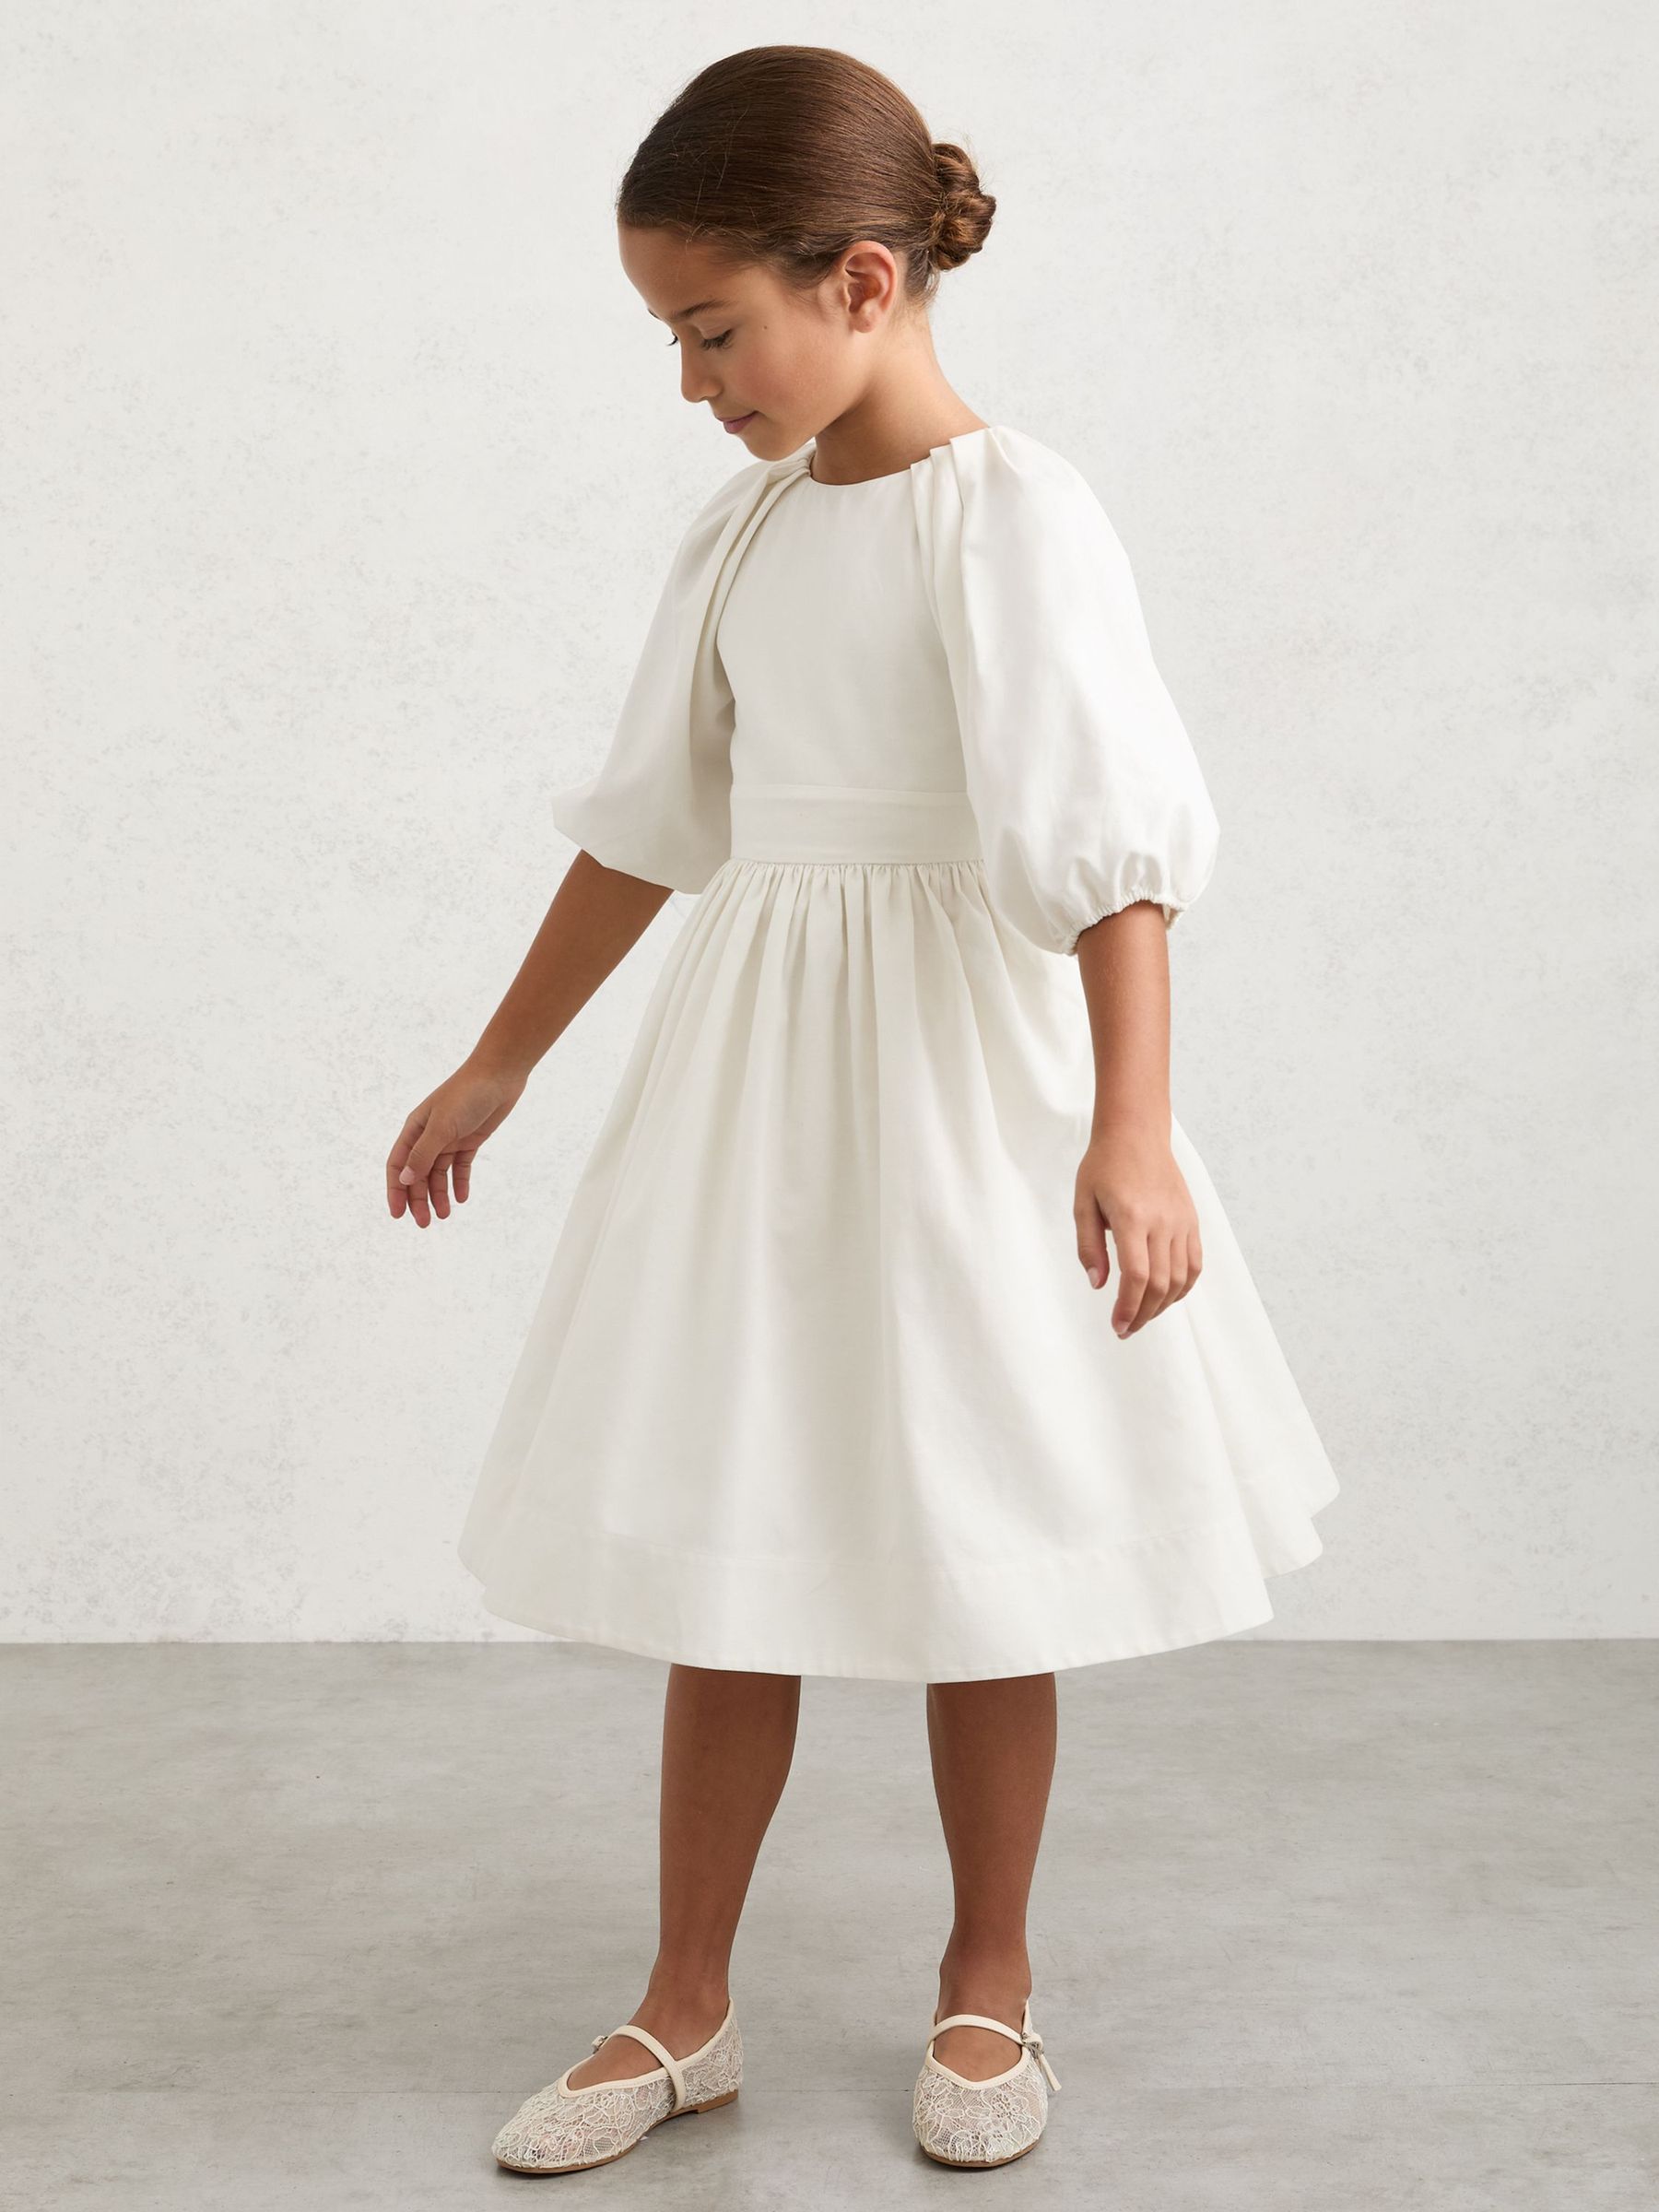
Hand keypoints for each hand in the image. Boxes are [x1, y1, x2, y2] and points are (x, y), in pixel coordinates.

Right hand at [386, 1056, 527, 1226]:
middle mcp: (428, 1136)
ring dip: (439, 1195)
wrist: (499, 1076)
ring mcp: (449, 1139)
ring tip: (445, 1215)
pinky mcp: (469, 1141)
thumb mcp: (442, 1127)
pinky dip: (460, 1183)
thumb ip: (423, 1154)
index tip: (398, 1215)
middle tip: (425, 1224)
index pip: (398, 1165)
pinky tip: (462, 1198)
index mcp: (414, 1130)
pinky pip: (461, 1167)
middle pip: (418, 1175)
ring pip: (439, 1174)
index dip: (396, 1191)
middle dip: (419, 1200)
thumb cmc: (466, 1095)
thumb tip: (405, 1180)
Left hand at [1073, 1120, 1202, 1336]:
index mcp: (1132, 1217)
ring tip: (1143, 1315)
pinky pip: (1195, 1263)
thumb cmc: (1104, 1165)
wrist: (1136, 1133)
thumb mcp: (1083, 1203)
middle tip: (1126, 1328)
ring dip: (1162, 1305)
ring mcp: (1181, 1222)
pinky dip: (1183, 1287)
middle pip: (1160, 1283)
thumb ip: (1089, 1246)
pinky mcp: (1191, 1221)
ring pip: (1180, 1278)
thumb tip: (1098, 1284)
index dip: (1128, 1308)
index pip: (1136, 1276)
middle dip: (1143, 1314)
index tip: (1118, 1325)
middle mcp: (1162, 1222)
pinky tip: (1166, 1296)